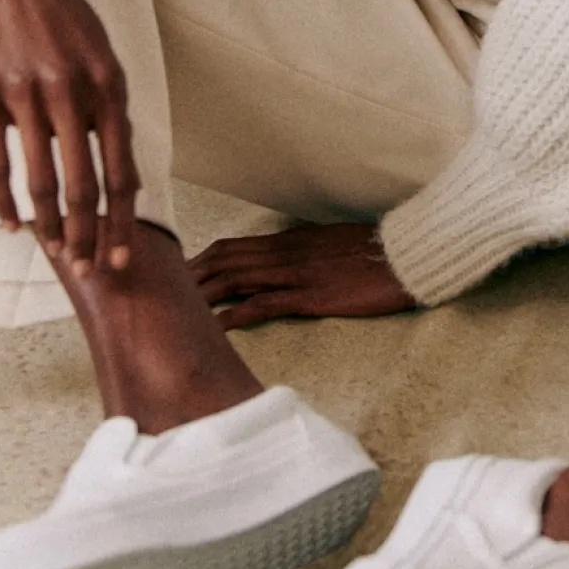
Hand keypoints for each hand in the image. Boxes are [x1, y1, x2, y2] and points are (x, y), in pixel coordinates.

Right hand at [0, 0, 139, 275]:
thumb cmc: (57, 8)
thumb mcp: (99, 50)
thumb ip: (105, 104)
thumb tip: (110, 161)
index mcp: (110, 84)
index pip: (122, 169)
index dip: (121, 221)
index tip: (120, 257)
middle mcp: (73, 91)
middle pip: (84, 184)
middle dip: (87, 236)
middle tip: (87, 271)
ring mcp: (26, 90)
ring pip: (40, 178)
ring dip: (47, 224)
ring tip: (50, 251)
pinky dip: (2, 197)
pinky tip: (9, 221)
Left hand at [187, 221, 415, 327]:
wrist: (408, 255)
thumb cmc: (374, 252)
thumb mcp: (330, 245)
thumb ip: (301, 253)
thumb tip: (279, 264)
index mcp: (289, 240)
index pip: (231, 247)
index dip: (199, 260)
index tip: (176, 275)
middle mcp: (285, 253)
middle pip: (223, 260)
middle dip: (189, 277)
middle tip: (160, 295)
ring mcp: (297, 273)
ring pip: (236, 279)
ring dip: (203, 294)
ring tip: (176, 311)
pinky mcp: (312, 296)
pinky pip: (267, 303)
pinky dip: (238, 314)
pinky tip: (218, 327)